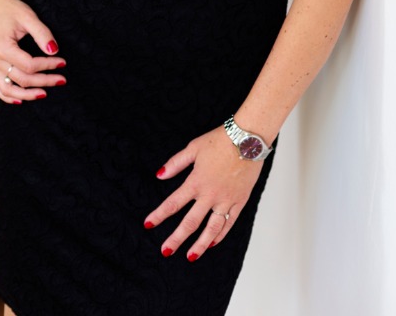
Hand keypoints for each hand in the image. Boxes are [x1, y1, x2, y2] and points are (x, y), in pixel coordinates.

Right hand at [0, 0, 65, 103]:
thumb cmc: (12, 10)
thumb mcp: (28, 17)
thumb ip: (42, 34)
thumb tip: (54, 51)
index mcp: (3, 47)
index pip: (29, 65)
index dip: (48, 66)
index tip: (62, 62)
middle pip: (22, 79)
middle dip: (44, 81)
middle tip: (62, 79)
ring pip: (8, 90)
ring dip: (27, 95)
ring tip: (45, 94)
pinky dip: (8, 97)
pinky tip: (21, 100)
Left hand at [143, 126, 262, 261]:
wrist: (248, 138)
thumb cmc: (220, 140)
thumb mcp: (194, 147)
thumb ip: (176, 163)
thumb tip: (159, 175)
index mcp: (196, 181)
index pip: (173, 203)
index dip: (159, 215)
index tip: (148, 224)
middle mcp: (210, 194)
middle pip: (190, 222)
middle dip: (176, 238)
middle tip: (166, 251)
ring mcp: (226, 200)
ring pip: (211, 228)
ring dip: (200, 245)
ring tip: (190, 256)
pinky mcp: (240, 201)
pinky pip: (229, 223)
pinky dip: (220, 235)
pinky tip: (212, 243)